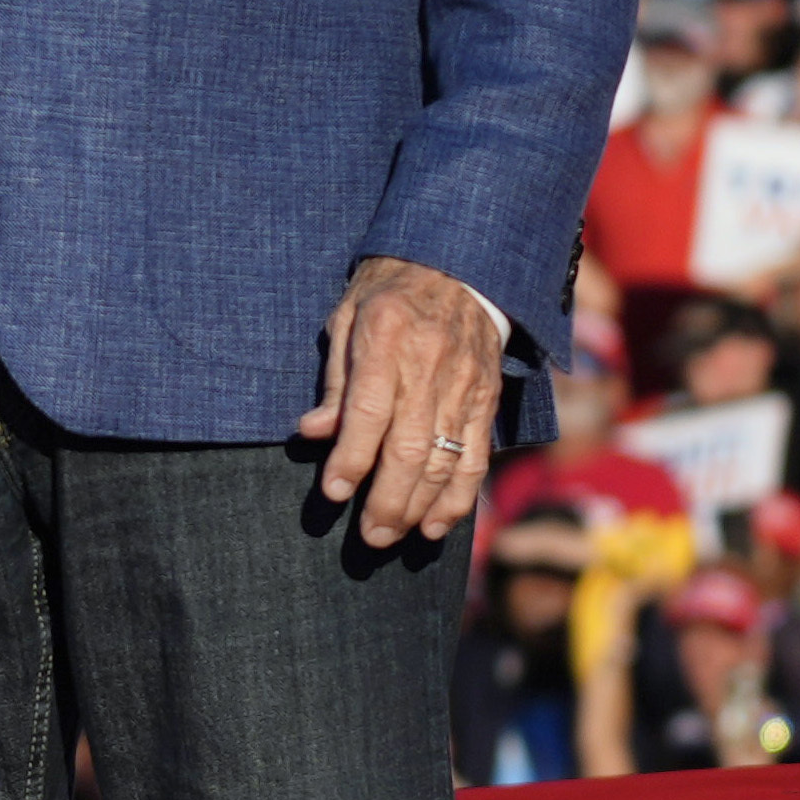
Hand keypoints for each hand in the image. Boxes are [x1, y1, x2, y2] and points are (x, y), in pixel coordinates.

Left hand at [293, 257, 503, 548]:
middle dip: (387, 498)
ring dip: (419, 506)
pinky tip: (436, 525)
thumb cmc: (387, 292)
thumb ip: (335, 381)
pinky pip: (476, 457)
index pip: (369, 410)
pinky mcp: (486, 399)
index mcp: (385, 338)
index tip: (333, 492)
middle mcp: (430, 365)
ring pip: (446, 460)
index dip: (351, 457)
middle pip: (411, 446)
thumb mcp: (346, 318)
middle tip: (367, 536)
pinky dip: (458, 497)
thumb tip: (312, 433)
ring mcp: (465, 385)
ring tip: (393, 536)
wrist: (459, 263)